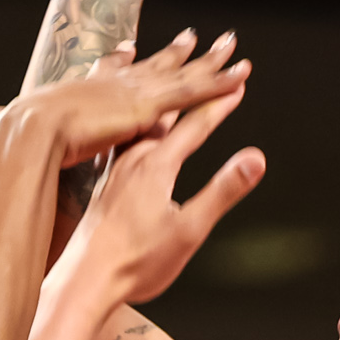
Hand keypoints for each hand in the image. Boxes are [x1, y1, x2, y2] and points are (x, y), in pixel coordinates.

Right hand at [0, 28, 251, 170]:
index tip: (132, 48)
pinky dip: (219, 84)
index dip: (124, 59)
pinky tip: (241, 76)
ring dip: (211, 60)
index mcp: (89, 89)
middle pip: (155, 63)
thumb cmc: (21, 139)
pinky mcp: (149, 106)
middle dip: (178, 51)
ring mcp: (134, 91)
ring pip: (184, 73)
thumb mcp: (22, 127)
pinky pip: (194, 93)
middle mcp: (116, 83)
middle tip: (197, 36)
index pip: (110, 69)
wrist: (29, 134)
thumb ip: (17, 125)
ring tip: (234, 45)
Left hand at [51, 63, 264, 308]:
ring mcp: (113, 168)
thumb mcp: (190, 230)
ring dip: (162, 93)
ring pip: (141, 117)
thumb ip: (223, 190)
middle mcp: (132, 157)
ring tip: (167, 64)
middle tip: (211, 57)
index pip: (195, 124)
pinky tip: (128, 116)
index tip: (238, 80)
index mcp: (155, 165)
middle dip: (194, 84)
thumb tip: (256, 157)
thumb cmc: (136, 263)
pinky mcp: (101, 181)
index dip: (219, 102)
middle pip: (168, 109)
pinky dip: (132, 112)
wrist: (83, 282)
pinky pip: (122, 131)